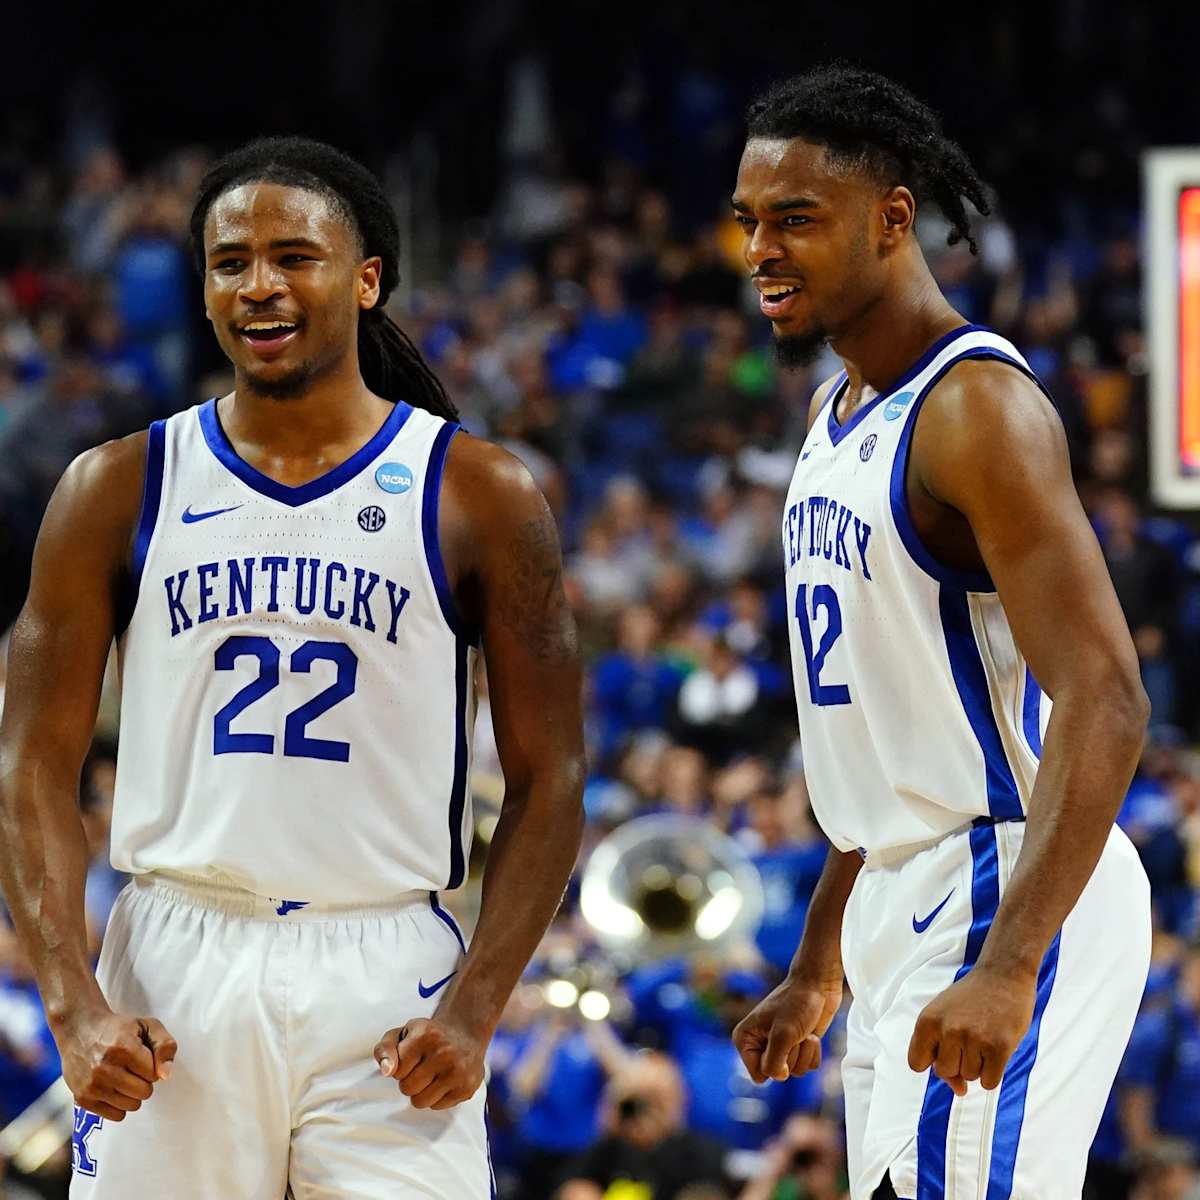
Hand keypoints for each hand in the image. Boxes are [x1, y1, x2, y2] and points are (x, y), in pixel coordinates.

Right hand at [53, 1004, 175, 1120]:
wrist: (80, 1030)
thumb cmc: (118, 1029)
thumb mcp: (148, 1026)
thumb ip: (165, 1046)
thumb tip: (166, 1075)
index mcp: (124, 1048)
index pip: (154, 1075)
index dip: (152, 1066)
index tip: (142, 1057)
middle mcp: (105, 1069)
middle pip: (144, 1092)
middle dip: (144, 1081)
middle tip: (133, 1068)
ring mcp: (92, 1086)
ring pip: (132, 1106)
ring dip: (132, 1094)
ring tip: (123, 1077)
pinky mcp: (83, 1099)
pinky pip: (116, 1116)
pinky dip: (119, 1105)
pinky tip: (113, 1089)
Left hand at [374, 1015, 485, 1109]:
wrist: (465, 1034)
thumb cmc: (426, 1037)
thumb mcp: (402, 1034)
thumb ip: (384, 1049)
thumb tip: (386, 1071)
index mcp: (425, 1034)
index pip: (396, 1071)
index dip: (401, 1066)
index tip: (412, 1055)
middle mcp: (444, 1052)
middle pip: (407, 1088)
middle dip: (410, 1081)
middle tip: (422, 1067)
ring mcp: (458, 1071)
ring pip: (420, 1102)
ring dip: (421, 1092)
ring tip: (433, 1075)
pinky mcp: (466, 1088)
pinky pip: (436, 1107)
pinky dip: (437, 1097)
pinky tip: (446, 1080)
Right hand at [732, 972, 841, 1083]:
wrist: (818, 984)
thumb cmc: (797, 1003)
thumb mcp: (782, 1034)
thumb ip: (774, 1063)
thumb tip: (779, 1077)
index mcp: (745, 1039)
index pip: (758, 1075)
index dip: (774, 1065)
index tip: (780, 1043)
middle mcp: (760, 1044)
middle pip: (778, 1075)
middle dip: (792, 1056)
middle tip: (794, 1032)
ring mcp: (779, 1046)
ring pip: (795, 1071)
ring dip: (804, 1052)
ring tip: (803, 1031)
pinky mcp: (797, 1046)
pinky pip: (808, 1066)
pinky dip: (813, 1051)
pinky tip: (811, 1033)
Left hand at [907, 964, 1036, 1095]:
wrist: (1003, 974)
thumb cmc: (972, 998)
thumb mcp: (944, 1015)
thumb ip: (941, 1049)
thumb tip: (958, 1090)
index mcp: (927, 1020)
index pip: (916, 1063)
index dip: (931, 1062)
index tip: (944, 1050)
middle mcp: (947, 1030)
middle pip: (945, 1073)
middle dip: (957, 1063)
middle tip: (970, 1040)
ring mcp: (973, 1038)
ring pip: (969, 1077)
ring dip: (978, 1065)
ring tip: (984, 1038)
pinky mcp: (998, 1047)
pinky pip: (990, 1083)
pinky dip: (993, 1073)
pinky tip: (996, 1051)